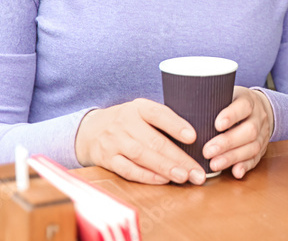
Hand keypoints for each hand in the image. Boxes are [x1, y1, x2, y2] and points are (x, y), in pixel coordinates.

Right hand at [74, 98, 206, 185]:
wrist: (90, 129)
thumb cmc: (127, 120)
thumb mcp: (142, 110)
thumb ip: (163, 119)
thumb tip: (196, 135)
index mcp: (139, 107)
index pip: (159, 114)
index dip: (176, 125)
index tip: (194, 137)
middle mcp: (125, 123)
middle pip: (155, 141)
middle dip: (179, 158)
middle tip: (197, 171)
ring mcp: (115, 141)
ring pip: (143, 157)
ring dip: (166, 168)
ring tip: (185, 177)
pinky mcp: (107, 159)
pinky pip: (128, 170)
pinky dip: (147, 176)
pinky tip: (164, 180)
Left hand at [203, 87, 273, 178]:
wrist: (262, 109)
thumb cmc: (234, 102)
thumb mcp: (227, 94)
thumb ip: (212, 101)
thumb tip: (183, 107)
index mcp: (249, 101)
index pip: (243, 106)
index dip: (231, 116)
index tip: (217, 125)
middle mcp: (258, 118)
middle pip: (249, 131)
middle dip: (227, 142)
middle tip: (207, 151)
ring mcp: (262, 134)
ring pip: (252, 147)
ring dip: (233, 157)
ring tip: (214, 165)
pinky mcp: (262, 149)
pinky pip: (256, 159)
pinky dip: (246, 166)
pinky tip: (235, 172)